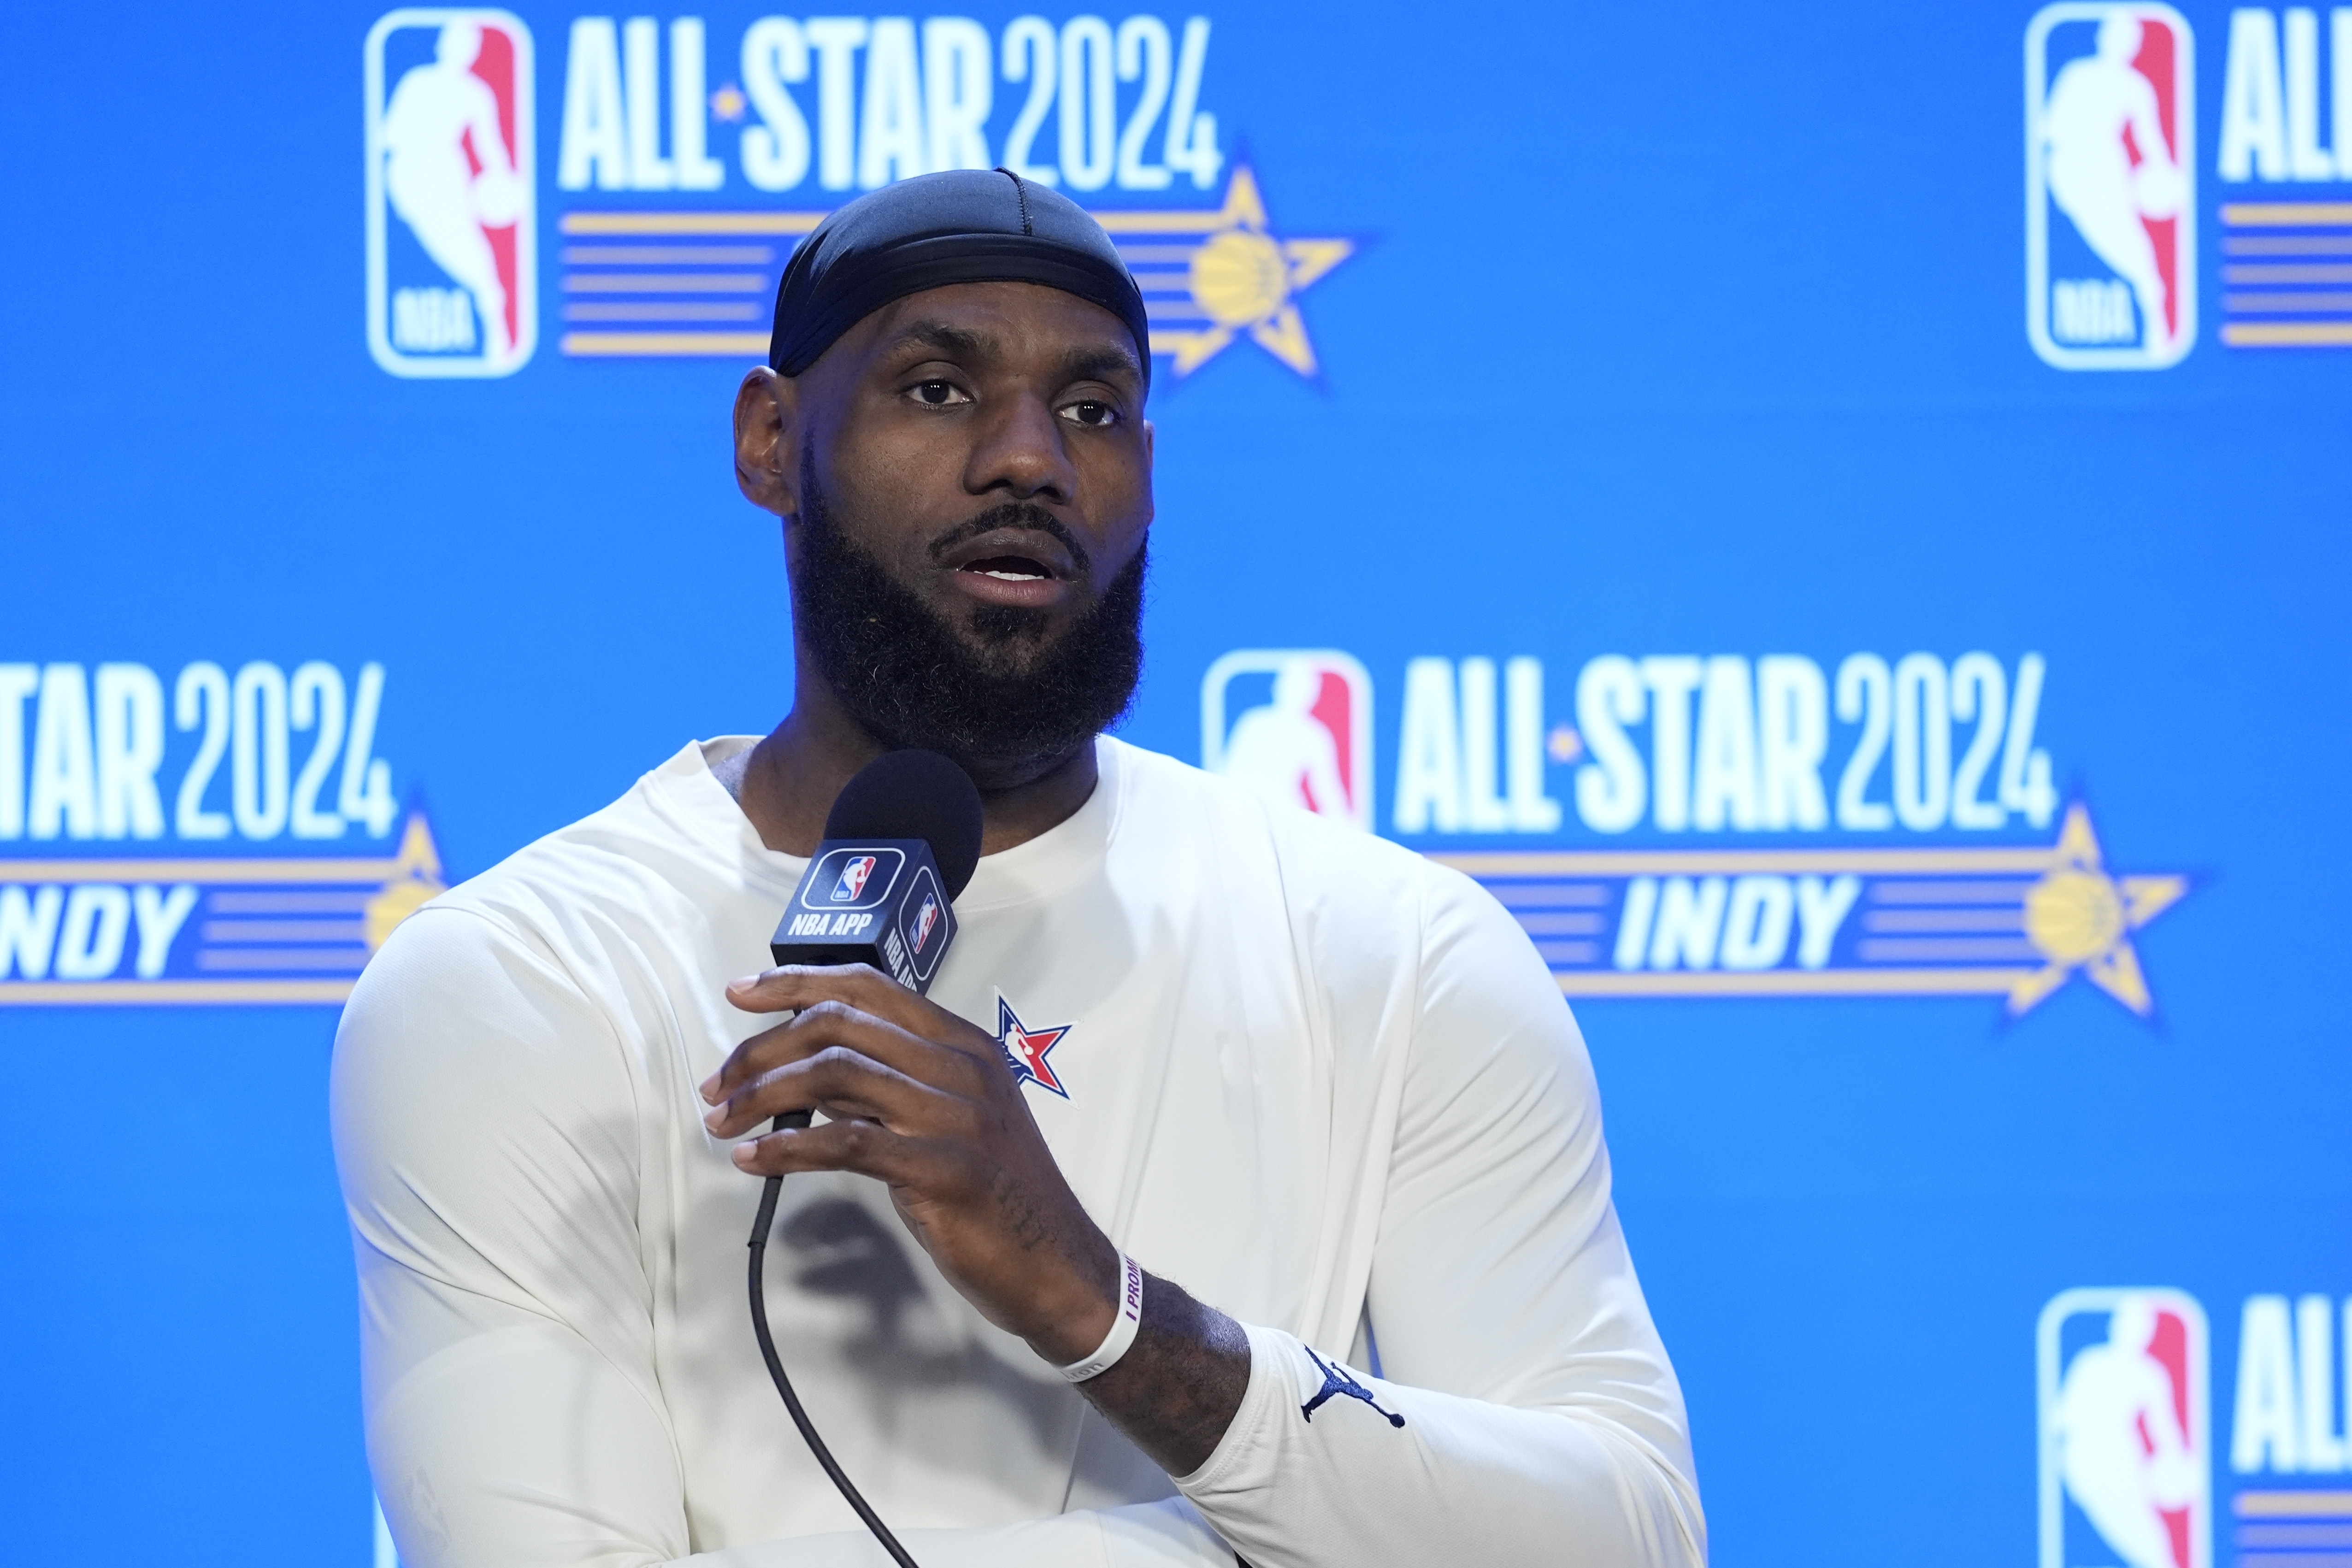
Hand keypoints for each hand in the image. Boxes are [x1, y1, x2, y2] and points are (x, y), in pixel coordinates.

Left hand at [701, 964, 1119, 1363]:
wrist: (1057, 1265)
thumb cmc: (998, 1197)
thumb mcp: (950, 1122)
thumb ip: (889, 1088)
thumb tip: (811, 1076)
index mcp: (966, 1045)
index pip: (870, 987)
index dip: (798, 982)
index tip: (741, 994)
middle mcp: (963, 1066)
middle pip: (841, 1024)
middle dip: (762, 1047)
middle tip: (717, 1082)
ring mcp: (957, 1115)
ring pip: (836, 1073)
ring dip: (763, 1094)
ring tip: (723, 1121)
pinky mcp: (944, 1168)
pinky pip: (847, 1141)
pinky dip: (788, 1146)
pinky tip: (756, 1159)